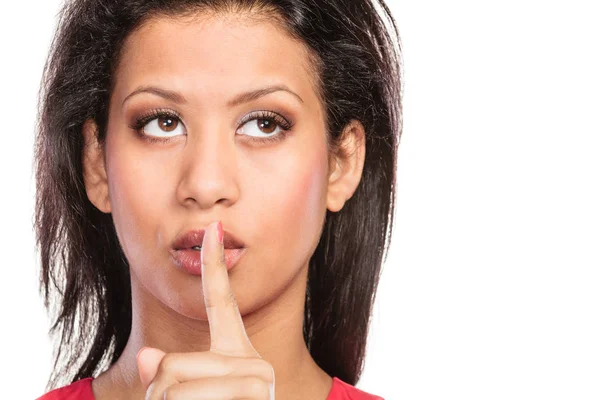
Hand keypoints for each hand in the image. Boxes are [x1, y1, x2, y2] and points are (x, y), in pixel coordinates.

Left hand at [136, 221, 274, 398]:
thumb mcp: (191, 394)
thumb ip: (168, 372)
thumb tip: (147, 358)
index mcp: (238, 352)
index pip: (222, 301)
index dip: (214, 264)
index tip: (210, 227)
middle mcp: (252, 364)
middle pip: (169, 367)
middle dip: (158, 396)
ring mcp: (257, 386)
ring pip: (169, 389)